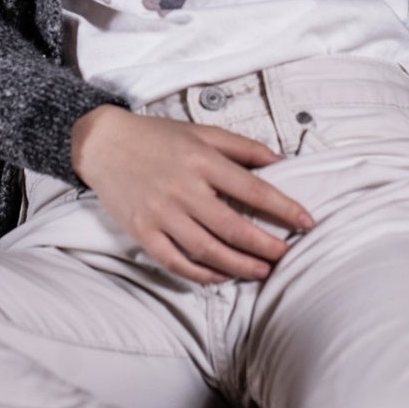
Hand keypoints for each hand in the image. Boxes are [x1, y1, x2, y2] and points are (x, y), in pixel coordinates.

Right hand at [71, 106, 314, 283]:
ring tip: (262, 271)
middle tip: (286, 256)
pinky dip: (200, 273)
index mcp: (202, 161)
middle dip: (266, 246)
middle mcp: (183, 189)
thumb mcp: (201, 132)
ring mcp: (161, 214)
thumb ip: (242, 147)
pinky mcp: (142, 231)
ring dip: (239, 265)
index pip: (253, 190)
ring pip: (208, 249)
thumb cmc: (156, 137)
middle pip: (233, 227)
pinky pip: (175, 261)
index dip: (284, 209)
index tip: (307, 223)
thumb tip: (281, 161)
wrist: (101, 143)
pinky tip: (220, 276)